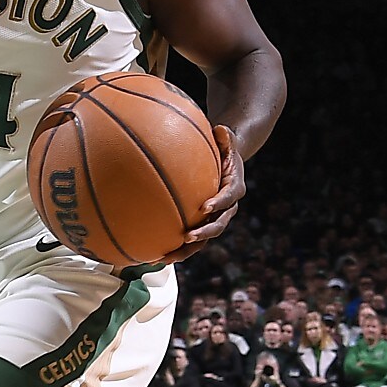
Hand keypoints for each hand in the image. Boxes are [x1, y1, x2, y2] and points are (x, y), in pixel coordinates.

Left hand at [168, 125, 246, 262]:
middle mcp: (227, 208)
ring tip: (165, 258)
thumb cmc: (224, 148)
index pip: (229, 198)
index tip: (205, 207)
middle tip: (188, 237)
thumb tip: (220, 128)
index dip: (219, 203)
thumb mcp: (228, 140)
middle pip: (218, 225)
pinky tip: (152, 253)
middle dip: (203, 233)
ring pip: (203, 239)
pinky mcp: (203, 223)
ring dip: (186, 250)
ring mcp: (215, 218)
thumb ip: (226, 137)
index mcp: (234, 188)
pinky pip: (190, 238)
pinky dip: (174, 247)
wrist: (228, 164)